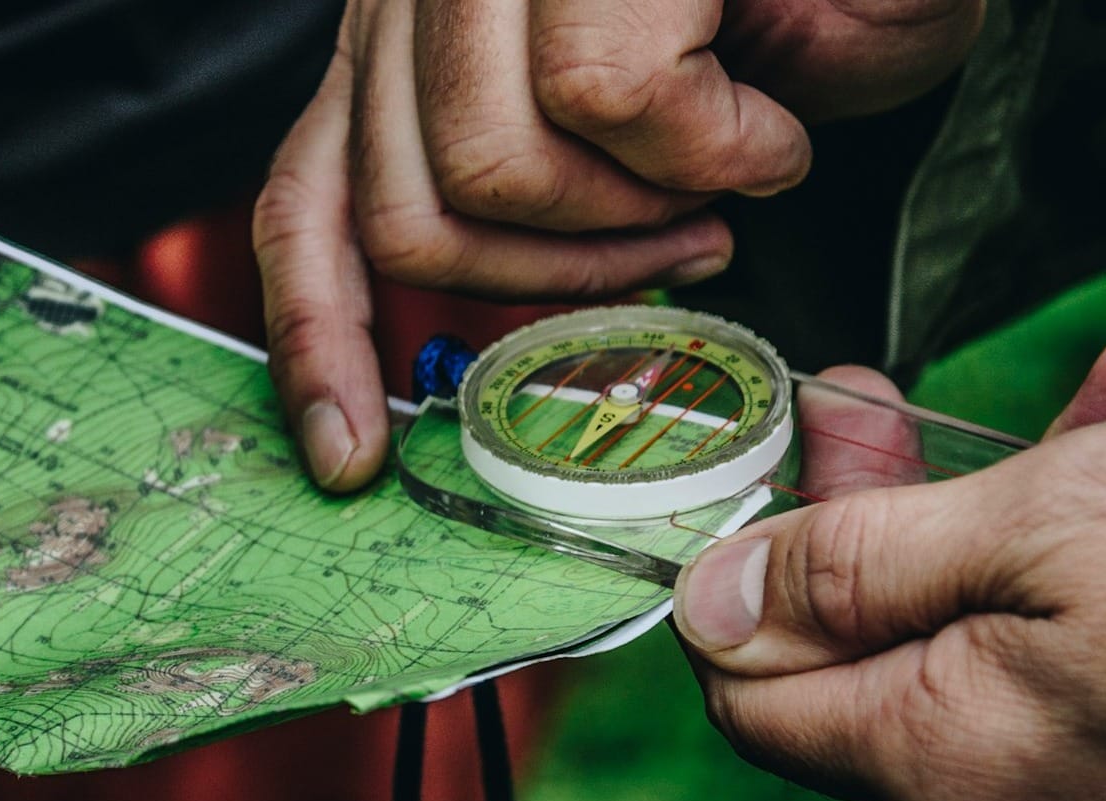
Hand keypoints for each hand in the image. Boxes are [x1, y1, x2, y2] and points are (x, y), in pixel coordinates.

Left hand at [254, 0, 982, 491]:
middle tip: (674, 253)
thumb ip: (533, 205)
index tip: (347, 452)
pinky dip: (715, 146)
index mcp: (409, 39)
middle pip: (404, 216)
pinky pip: (611, 97)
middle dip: (550, 285)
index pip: (306, 200)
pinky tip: (767, 121)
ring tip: (727, 173)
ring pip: (494, 169)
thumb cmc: (798, 6)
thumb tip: (475, 315)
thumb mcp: (638, 117)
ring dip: (637, 217)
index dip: (318, 338)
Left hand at [675, 327, 1105, 800]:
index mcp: (936, 751)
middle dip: (869, 496)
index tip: (750, 466)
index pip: (747, 687)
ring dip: (1020, 484)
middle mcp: (993, 783)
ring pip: (988, 604)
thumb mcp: (1035, 534)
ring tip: (1101, 382)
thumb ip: (857, 570)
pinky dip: (1103, 518)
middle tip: (866, 401)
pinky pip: (1085, 617)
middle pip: (862, 630)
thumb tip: (709, 601)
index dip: (728, 574)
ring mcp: (1071, 756)